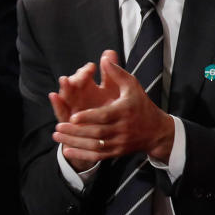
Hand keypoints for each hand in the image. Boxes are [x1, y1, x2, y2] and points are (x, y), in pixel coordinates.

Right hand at [49, 50, 121, 122]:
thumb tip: (109, 51)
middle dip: (77, 77)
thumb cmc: (112, 110)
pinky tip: (54, 96)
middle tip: (82, 74)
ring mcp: (74, 109)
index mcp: (90, 89)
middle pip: (74, 85)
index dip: (86, 71)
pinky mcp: (71, 123)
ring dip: (65, 88)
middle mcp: (79, 98)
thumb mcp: (113, 90)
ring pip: (67, 97)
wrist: (112, 135)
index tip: (92, 67)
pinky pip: (62, 113)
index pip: (85, 76)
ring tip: (65, 79)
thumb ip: (111, 73)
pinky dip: (57, 104)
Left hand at [52, 52, 174, 164]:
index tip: (72, 117)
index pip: (104, 116)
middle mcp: (123, 129)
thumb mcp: (133, 86)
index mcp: (125, 111)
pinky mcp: (118, 152)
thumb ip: (117, 73)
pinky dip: (82, 155)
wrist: (157, 131)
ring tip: (58, 136)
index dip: (88, 118)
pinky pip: (99, 156)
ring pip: (95, 146)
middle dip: (76, 131)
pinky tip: (68, 151)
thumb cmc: (141, 105)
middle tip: (58, 127)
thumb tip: (104, 58)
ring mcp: (120, 142)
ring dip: (75, 142)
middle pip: (97, 132)